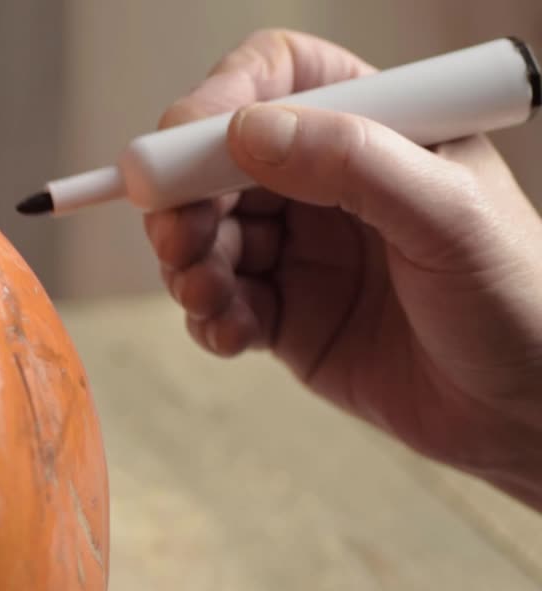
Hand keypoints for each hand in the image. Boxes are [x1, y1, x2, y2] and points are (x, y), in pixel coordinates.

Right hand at [145, 29, 541, 502]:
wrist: (526, 418)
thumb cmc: (521, 304)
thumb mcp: (449, 219)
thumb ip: (353, 164)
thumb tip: (248, 130)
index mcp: (380, 129)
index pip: (279, 79)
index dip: (219, 100)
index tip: (179, 148)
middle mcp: (330, 183)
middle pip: (218, 160)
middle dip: (183, 197)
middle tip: (177, 237)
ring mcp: (304, 250)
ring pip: (207, 233)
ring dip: (189, 262)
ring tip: (208, 296)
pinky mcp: (287, 315)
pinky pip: (220, 301)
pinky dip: (208, 316)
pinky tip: (231, 334)